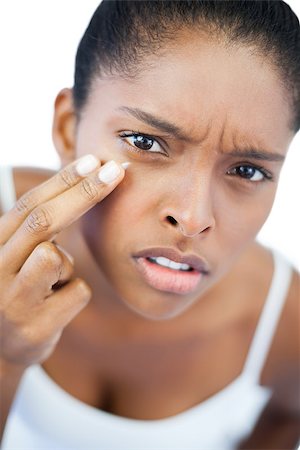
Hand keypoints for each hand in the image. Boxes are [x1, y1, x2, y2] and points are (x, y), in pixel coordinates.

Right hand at [0, 156, 124, 366]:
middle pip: (43, 221)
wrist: (3, 346)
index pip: (30, 204)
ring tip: (51, 283)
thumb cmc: (22, 287)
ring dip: (66, 266)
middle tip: (116, 170)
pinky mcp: (34, 328)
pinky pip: (77, 292)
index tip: (94, 160)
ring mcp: (11, 300)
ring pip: (56, 258)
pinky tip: (55, 308)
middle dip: (84, 192)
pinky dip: (75, 295)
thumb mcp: (21, 254)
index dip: (64, 181)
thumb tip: (87, 178)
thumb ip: (41, 224)